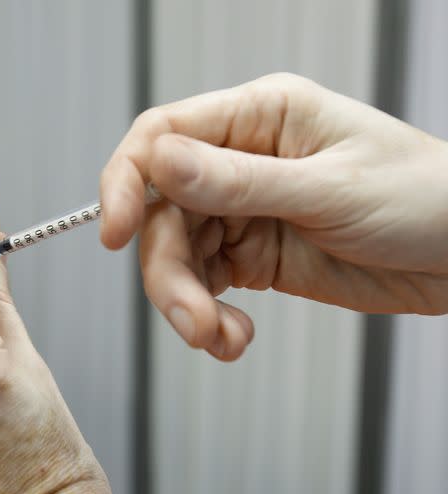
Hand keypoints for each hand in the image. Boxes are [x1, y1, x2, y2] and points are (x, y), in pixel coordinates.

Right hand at [100, 72, 447, 360]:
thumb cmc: (425, 197)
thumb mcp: (329, 190)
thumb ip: (238, 180)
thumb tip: (158, 163)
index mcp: (258, 119)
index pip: (162, 136)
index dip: (126, 182)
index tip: (113, 230)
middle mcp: (240, 161)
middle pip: (164, 212)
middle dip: (168, 272)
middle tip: (192, 319)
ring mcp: (243, 211)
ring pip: (178, 256)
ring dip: (188, 304)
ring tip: (217, 338)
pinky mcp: (251, 256)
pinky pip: (205, 286)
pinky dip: (210, 318)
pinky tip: (234, 338)